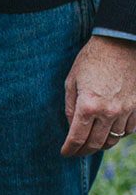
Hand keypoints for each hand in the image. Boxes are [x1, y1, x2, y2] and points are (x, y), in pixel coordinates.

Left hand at [61, 35, 135, 156]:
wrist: (122, 42)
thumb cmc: (92, 59)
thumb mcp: (72, 82)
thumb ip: (70, 108)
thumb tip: (72, 127)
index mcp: (88, 106)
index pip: (77, 139)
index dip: (69, 150)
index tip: (65, 153)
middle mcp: (108, 112)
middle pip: (95, 144)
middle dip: (83, 152)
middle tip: (77, 153)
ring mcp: (126, 109)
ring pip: (113, 139)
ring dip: (101, 144)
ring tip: (92, 143)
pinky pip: (129, 130)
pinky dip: (119, 134)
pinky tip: (110, 131)